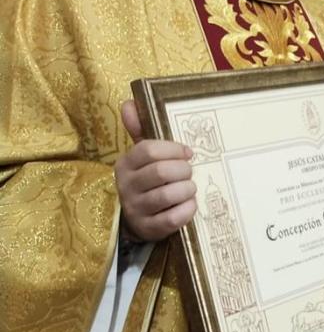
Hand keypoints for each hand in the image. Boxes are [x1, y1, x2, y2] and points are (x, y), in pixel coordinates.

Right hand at [115, 99, 196, 241]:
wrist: (134, 219)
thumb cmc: (146, 180)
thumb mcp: (141, 157)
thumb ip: (139, 130)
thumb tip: (129, 102)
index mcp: (125, 164)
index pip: (148, 149)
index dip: (174, 149)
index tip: (188, 153)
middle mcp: (126, 186)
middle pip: (161, 171)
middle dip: (184, 170)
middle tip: (190, 172)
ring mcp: (136, 209)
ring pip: (168, 195)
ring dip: (188, 189)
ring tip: (190, 188)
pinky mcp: (148, 229)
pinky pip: (173, 218)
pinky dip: (188, 209)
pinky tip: (190, 204)